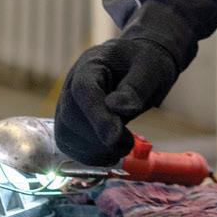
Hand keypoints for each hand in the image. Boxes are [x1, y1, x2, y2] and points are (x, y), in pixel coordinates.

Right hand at [53, 37, 178, 165]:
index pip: (83, 90)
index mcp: (91, 63)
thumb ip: (135, 87)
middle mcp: (73, 83)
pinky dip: (88, 155)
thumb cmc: (146, 61)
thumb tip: (119, 108)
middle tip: (127, 144)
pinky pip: (70, 144)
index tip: (115, 136)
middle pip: (70, 116)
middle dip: (97, 137)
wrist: (141, 64)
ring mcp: (70, 103)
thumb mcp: (150, 67)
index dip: (96, 116)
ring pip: (65, 134)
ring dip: (92, 150)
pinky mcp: (73, 122)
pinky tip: (111, 155)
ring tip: (122, 149)